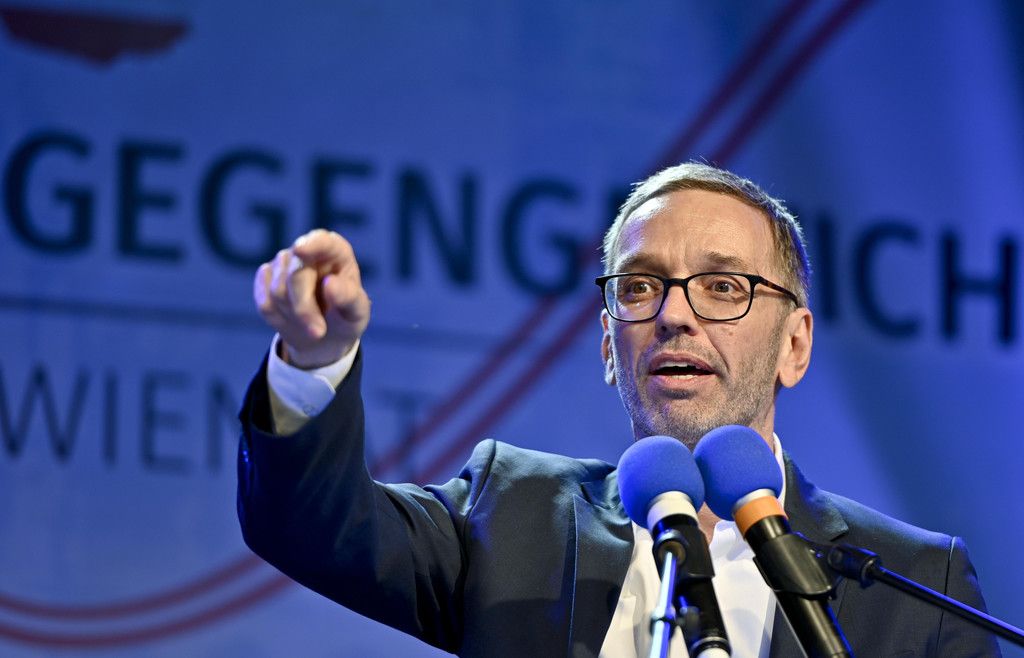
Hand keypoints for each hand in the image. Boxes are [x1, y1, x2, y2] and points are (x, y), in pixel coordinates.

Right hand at [254, 229, 370, 368]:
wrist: (324, 336)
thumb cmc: (346, 317)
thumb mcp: (357, 313)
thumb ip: (348, 298)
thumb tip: (329, 284)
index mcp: (336, 252)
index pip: (322, 242)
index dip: (311, 245)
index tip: (300, 250)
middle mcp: (308, 251)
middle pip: (295, 275)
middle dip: (304, 308)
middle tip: (318, 332)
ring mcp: (283, 262)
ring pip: (277, 290)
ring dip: (295, 316)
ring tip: (312, 322)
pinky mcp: (265, 277)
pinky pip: (264, 301)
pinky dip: (279, 318)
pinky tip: (293, 319)